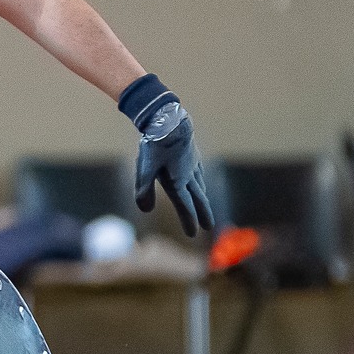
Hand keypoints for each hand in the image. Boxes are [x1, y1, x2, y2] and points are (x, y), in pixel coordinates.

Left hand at [119, 75, 214, 236]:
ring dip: (203, 198)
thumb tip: (145, 211)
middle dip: (203, 214)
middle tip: (210, 227)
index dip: (189, 221)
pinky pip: (199, 173)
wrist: (168, 119)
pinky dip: (201, 182)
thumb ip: (144, 190)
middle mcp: (189, 175)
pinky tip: (199, 180)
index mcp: (178, 181)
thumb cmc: (155, 144)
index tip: (193, 234)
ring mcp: (193, 164)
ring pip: (200, 185)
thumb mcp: (145, 167)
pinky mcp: (193, 154)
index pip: (185, 206)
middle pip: (198, 199)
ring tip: (205, 207)